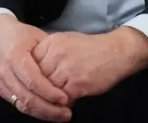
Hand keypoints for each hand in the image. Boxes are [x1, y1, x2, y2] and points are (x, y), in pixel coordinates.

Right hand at [0, 14, 73, 120]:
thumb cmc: (23, 36)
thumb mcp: (39, 37)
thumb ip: (51, 54)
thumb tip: (69, 72)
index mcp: (15, 55)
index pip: (33, 80)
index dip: (49, 92)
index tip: (65, 98)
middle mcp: (6, 72)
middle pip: (27, 97)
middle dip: (48, 108)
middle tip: (66, 113)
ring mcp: (1, 83)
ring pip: (22, 105)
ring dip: (43, 113)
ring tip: (60, 115)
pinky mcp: (1, 90)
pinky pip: (18, 105)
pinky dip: (34, 111)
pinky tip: (48, 112)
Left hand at [32, 27, 147, 100]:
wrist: (117, 51)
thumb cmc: (92, 48)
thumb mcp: (66, 42)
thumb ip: (49, 54)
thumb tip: (34, 71)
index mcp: (52, 43)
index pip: (30, 64)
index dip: (31, 77)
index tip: (35, 84)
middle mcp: (57, 54)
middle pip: (36, 79)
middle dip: (39, 89)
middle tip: (42, 97)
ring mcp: (66, 69)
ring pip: (47, 90)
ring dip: (49, 99)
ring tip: (53, 103)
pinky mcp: (77, 83)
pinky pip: (61, 99)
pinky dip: (62, 104)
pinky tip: (66, 103)